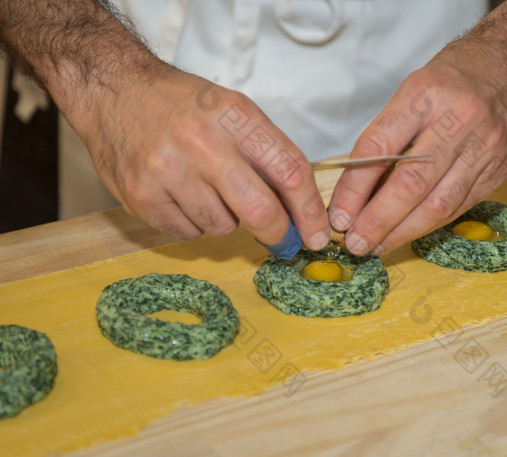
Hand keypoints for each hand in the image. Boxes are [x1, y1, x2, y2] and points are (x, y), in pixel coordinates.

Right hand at [76, 66, 329, 248]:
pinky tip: (181, 195)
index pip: (290, 171)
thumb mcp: (233, 111)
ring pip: (222, 228)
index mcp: (235, 117)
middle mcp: (202, 144)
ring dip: (226, 220)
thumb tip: (297, 208)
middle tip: (282, 240)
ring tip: (208, 191)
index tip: (316, 233)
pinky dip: (193, 223)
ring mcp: (168, 173)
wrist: (113, 89)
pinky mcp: (141, 197)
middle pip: (260, 212)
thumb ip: (266, 154)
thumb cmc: (180, 104)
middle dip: (278, 234)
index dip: (309, 210)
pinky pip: (187, 234)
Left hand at [328, 5, 506, 255]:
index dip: (354, 189)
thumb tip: (359, 188)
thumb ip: (391, 133)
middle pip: (410, 184)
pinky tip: (409, 232)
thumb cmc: (460, 72)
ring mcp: (484, 148)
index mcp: (426, 94)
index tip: (338, 214)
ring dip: (403, 232)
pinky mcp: (500, 169)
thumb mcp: (416, 87)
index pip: (379, 149)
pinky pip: (460, 205)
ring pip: (438, 204)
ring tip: (378, 247)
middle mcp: (458, 121)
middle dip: (377, 221)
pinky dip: (430, 223)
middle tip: (355, 244)